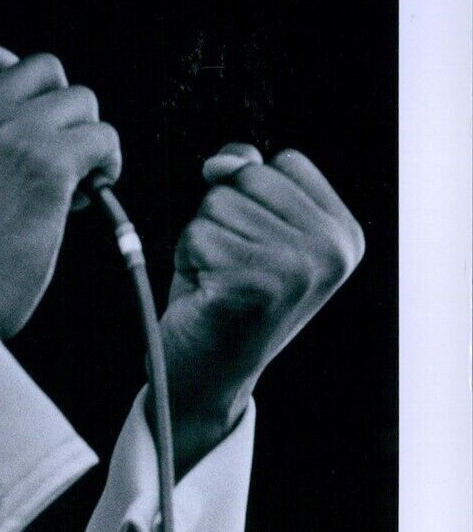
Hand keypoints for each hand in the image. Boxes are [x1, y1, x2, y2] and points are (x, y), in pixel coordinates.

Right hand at [0, 35, 122, 338]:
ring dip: (86, 137)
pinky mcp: (50, 163)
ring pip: (82, 99)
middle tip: (56, 148)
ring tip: (73, 179)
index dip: (9, 66)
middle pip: (43, 66)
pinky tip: (88, 194)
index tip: (24, 101)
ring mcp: (12, 133)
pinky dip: (107, 164)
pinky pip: (104, 138)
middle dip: (60, 105)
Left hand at [161, 144, 363, 470]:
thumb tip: (225, 160)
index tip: (256, 244)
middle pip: (249, 176)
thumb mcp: (248, 227)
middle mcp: (333, 250)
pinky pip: (197, 234)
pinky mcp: (257, 284)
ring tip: (220, 280)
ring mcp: (300, 267)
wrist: (207, 371)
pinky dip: (188, 260)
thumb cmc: (224, 293)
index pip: (283, 162)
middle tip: (231, 265)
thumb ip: (247, 177)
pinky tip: (207, 293)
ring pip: (217, 204)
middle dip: (223, 215)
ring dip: (203, 240)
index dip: (251, 195)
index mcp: (344, 234)